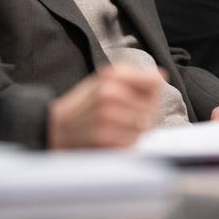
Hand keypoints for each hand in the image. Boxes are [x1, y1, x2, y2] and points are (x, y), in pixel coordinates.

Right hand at [47, 64, 162, 148]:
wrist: (57, 126)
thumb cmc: (84, 103)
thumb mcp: (104, 79)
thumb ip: (133, 75)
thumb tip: (162, 76)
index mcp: (111, 76)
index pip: (153, 82)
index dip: (153, 92)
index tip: (143, 96)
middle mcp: (110, 94)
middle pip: (151, 107)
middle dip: (144, 114)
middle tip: (126, 116)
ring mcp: (107, 117)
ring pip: (144, 126)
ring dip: (136, 130)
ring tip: (118, 126)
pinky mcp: (104, 138)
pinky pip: (133, 142)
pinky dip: (127, 142)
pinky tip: (113, 136)